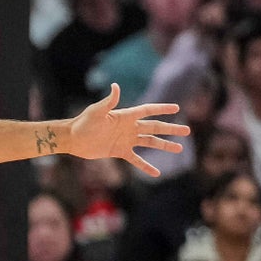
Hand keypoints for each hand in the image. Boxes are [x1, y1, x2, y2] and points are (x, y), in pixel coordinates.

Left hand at [62, 83, 188, 176]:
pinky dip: (146, 166)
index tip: (176, 108)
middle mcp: (129, 127)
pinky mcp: (120, 152)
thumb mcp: (96, 112)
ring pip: (150, 142)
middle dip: (171, 128)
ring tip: (179, 148)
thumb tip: (116, 86)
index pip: (148, 110)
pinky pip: (136, 160)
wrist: (73, 139)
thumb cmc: (83, 123)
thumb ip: (108, 101)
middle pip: (154, 127)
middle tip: (187, 130)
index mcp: (125, 116)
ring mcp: (126, 140)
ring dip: (164, 145)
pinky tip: (157, 173)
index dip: (161, 109)